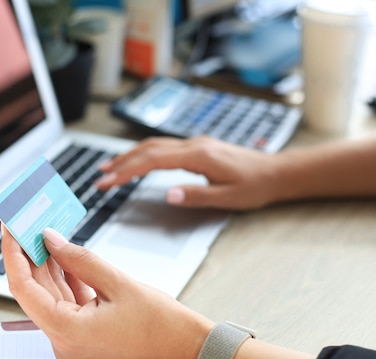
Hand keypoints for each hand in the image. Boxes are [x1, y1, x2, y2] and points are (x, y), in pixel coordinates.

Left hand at [2, 226, 213, 358]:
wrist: (188, 351)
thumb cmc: (163, 327)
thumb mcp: (119, 283)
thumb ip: (79, 259)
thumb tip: (50, 239)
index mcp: (67, 333)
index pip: (23, 288)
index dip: (13, 254)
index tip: (9, 228)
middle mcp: (64, 342)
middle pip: (34, 291)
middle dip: (29, 255)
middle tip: (25, 223)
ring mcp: (73, 341)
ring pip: (50, 296)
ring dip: (46, 265)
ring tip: (42, 233)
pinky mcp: (84, 336)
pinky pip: (66, 304)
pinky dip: (64, 279)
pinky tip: (62, 254)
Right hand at [95, 136, 282, 209]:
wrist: (275, 172)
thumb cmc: (254, 186)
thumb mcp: (228, 197)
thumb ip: (197, 196)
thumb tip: (168, 194)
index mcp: (198, 156)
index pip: (153, 161)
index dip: (127, 171)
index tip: (109, 182)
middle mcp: (194, 145)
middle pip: (148, 149)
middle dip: (121, 163)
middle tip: (100, 178)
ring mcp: (195, 143)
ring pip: (154, 145)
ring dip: (130, 155)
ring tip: (109, 168)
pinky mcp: (198, 147)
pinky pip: (164, 147)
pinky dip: (145, 153)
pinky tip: (137, 160)